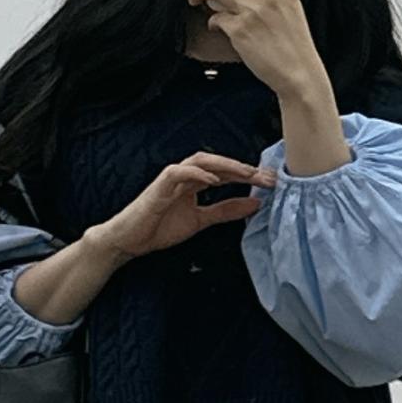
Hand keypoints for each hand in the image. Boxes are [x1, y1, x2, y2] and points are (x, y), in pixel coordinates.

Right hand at [92, 150, 277, 261]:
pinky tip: (214, 179)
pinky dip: (197, 174)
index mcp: (195, 181)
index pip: (226, 172)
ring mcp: (171, 178)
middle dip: (243, 168)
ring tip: (246, 173)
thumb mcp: (201, 220)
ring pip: (201, 162)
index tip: (271, 182)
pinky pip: (179, 173)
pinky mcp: (159, 186)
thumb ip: (226, 211)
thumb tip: (255, 204)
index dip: (248, 175)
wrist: (130, 240)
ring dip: (226, 166)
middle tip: (267, 176)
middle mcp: (185, 175)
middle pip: (218, 163)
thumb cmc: (159, 227)